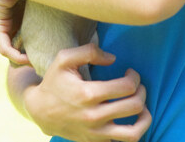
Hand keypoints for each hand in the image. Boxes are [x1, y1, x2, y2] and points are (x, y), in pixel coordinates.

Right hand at [23, 44, 151, 141]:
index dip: (135, 76)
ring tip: (142, 107)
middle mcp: (93, 117)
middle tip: (137, 86)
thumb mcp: (65, 58)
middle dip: (142, 91)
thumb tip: (113, 59)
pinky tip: (129, 119)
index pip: (127, 87)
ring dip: (145, 118)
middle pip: (134, 106)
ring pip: (133, 134)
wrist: (39, 111)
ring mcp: (94, 134)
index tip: (130, 72)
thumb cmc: (54, 81)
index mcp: (88, 94)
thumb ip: (90, 51)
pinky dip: (132, 132)